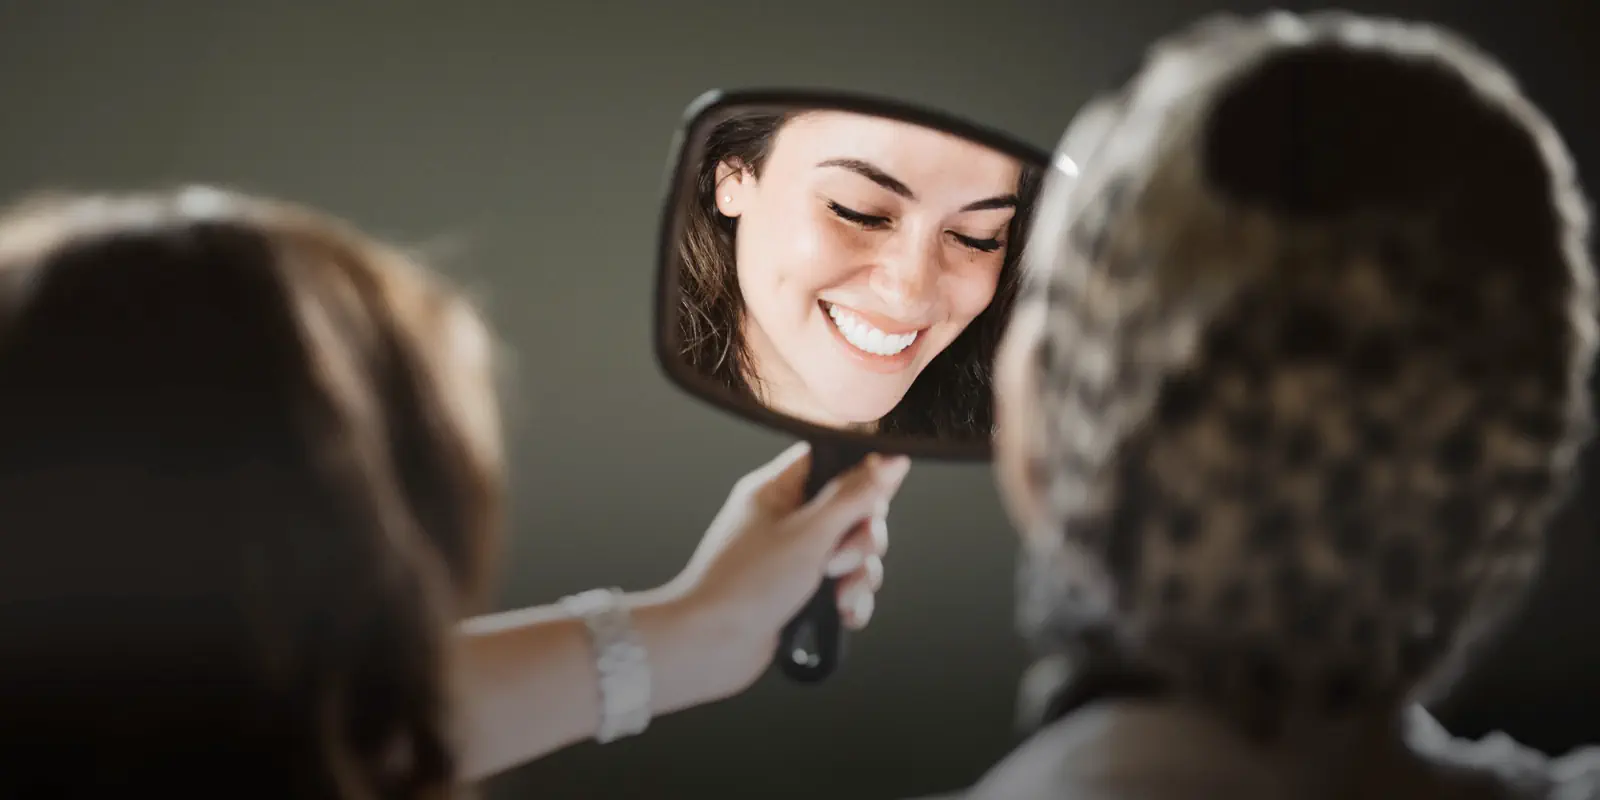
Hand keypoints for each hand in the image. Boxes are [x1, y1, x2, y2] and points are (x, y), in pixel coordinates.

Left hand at [659, 442, 910, 699]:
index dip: (862, 477)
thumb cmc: (744, 585)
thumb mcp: (810, 534)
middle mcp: (786, 519)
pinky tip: (842, 614)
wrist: (710, 646)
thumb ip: (855, 495)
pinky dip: (850, 601)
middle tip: (840, 560)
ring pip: (853, 553)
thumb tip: (892, 461)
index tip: (875, 500)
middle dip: (862, 540)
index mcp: (778, 490)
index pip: (833, 462)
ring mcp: (793, 557)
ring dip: (859, 576)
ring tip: (840, 594)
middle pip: (853, 510)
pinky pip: (844, 586)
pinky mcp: (800, 592)